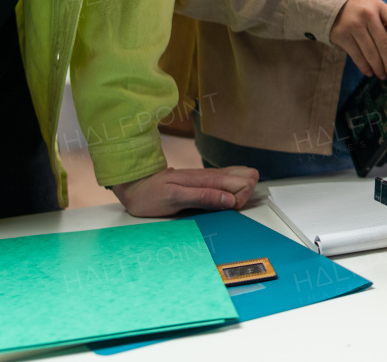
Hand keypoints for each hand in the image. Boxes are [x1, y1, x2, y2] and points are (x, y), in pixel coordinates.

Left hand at [111, 166, 258, 216]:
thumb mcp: (173, 198)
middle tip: (225, 209)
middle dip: (245, 195)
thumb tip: (231, 200)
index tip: (225, 209)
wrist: (136, 186)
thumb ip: (203, 197)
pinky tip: (217, 205)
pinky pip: (230, 184)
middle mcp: (213, 175)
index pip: (245, 181)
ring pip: (242, 178)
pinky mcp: (208, 183)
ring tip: (220, 208)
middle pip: (249, 176)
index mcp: (208, 178)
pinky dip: (231, 195)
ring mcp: (212, 178)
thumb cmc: (151, 194)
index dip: (240, 199)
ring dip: (239, 195)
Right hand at [330, 0, 386, 78]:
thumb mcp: (377, 8)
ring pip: (371, 53)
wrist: (332, 6)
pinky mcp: (342, 36)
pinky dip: (365, 67)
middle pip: (385, 44)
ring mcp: (354, 26)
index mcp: (380, 7)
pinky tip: (370, 72)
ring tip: (383, 76)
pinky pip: (357, 56)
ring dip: (379, 68)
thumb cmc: (361, 10)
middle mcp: (368, 15)